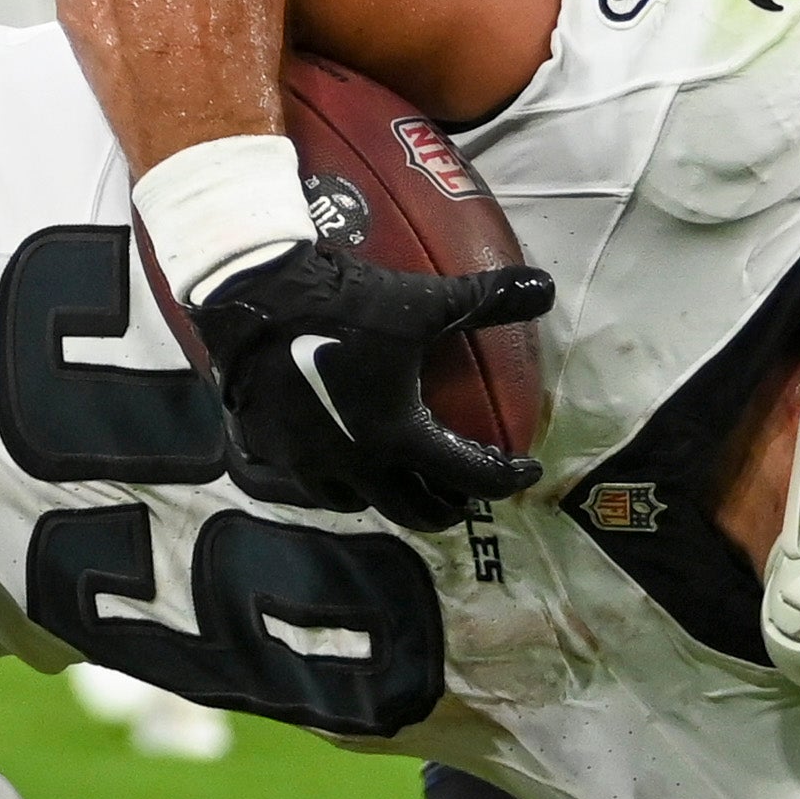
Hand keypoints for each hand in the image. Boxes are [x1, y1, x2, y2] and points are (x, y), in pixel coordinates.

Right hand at [187, 242, 554, 527]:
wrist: (253, 296)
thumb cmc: (343, 305)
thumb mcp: (423, 301)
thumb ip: (487, 299)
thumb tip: (546, 287)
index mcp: (396, 437)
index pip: (468, 478)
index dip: (505, 478)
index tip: (522, 469)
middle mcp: (353, 464)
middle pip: (412, 512)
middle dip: (446, 509)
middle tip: (462, 494)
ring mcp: (305, 462)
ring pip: (355, 503)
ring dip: (386, 497)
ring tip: (397, 477)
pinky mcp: (268, 449)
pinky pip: (307, 484)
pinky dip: (333, 480)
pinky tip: (335, 458)